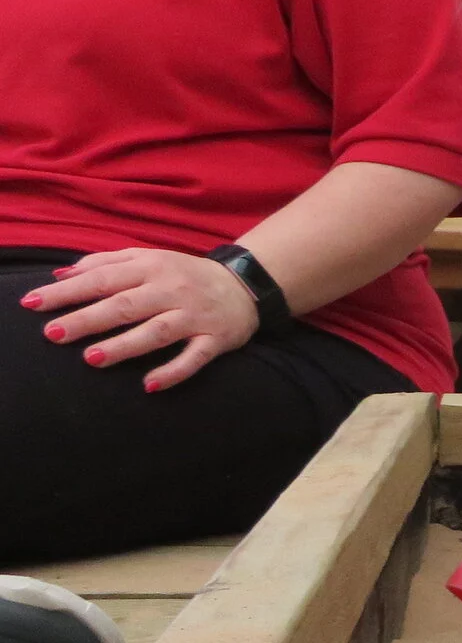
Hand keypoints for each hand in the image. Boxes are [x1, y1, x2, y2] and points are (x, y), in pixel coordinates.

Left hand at [22, 248, 260, 392]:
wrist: (246, 285)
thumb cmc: (186, 274)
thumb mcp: (148, 258)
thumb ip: (106, 263)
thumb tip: (61, 275)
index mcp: (152, 267)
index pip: (103, 279)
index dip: (68, 292)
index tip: (34, 304)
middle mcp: (172, 290)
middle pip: (125, 305)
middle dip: (87, 320)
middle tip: (53, 334)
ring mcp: (194, 317)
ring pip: (156, 332)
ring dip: (124, 346)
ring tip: (91, 358)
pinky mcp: (216, 340)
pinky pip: (194, 358)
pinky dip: (173, 372)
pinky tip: (149, 385)